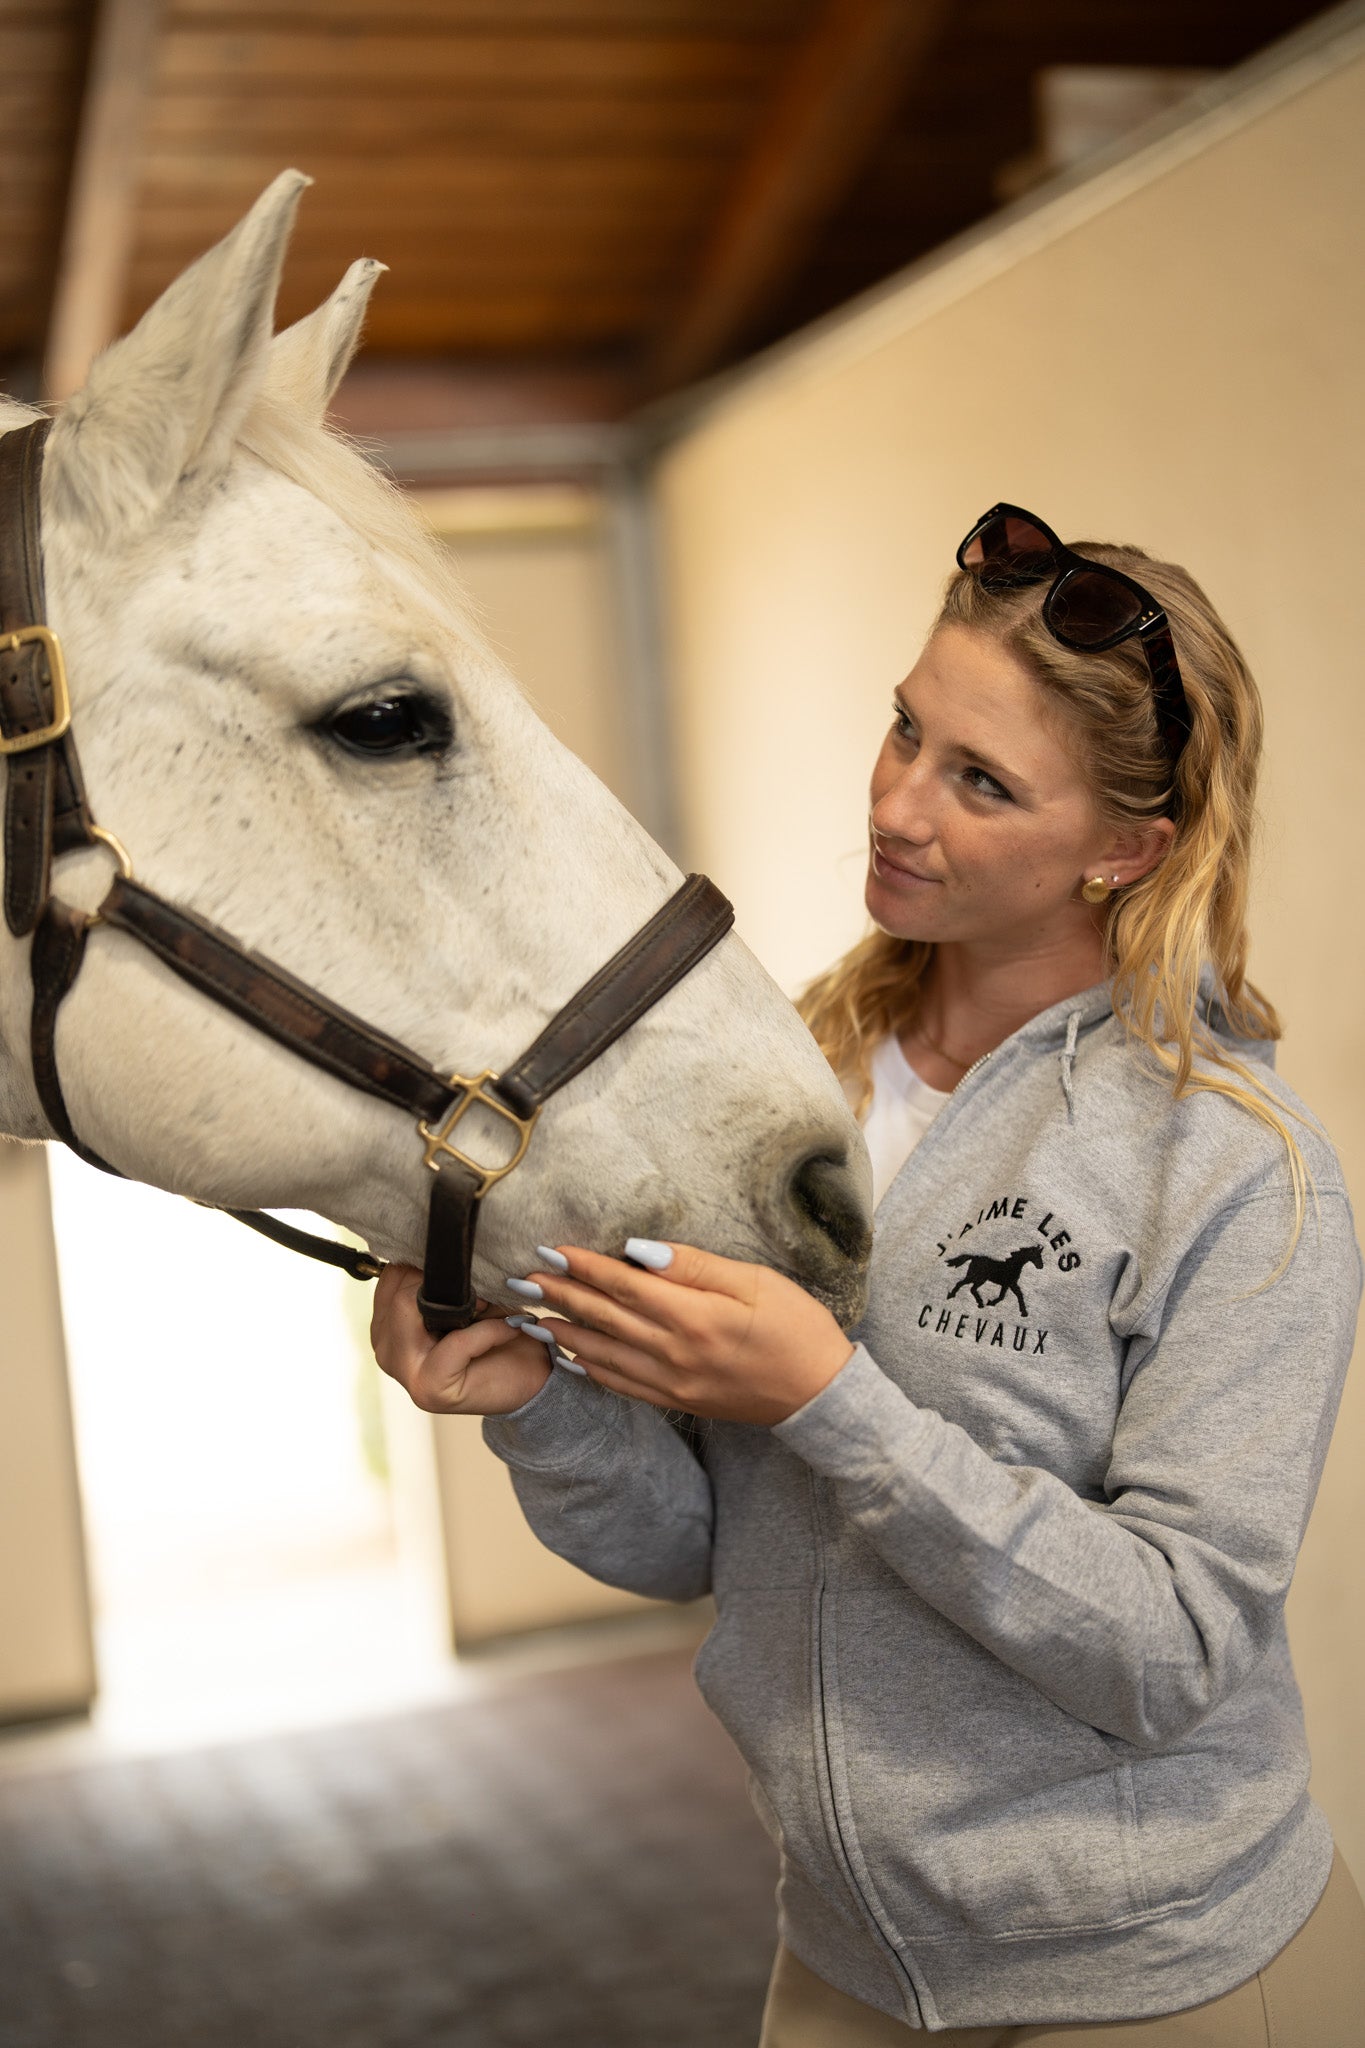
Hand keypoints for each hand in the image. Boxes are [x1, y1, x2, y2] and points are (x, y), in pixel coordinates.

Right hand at [370, 1263, 552, 1415]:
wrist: (528, 1377)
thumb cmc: (498, 1334)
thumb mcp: (466, 1297)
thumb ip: (443, 1277)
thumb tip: (447, 1247)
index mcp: (388, 1324)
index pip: (393, 1277)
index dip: (430, 1266)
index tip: (467, 1269)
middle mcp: (387, 1350)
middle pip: (401, 1295)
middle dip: (445, 1285)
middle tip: (486, 1293)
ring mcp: (404, 1371)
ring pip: (415, 1312)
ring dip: (463, 1305)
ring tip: (493, 1309)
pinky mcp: (428, 1387)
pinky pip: (456, 1343)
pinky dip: (489, 1331)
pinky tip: (511, 1328)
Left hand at [510, 1240, 854, 1424]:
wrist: (820, 1396)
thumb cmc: (797, 1329)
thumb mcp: (755, 1282)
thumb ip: (694, 1267)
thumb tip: (638, 1251)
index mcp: (695, 1318)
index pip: (624, 1285)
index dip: (583, 1267)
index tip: (549, 1250)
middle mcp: (675, 1354)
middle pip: (604, 1319)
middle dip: (558, 1297)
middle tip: (518, 1279)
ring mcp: (672, 1383)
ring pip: (602, 1355)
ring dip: (561, 1334)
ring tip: (527, 1316)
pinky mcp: (676, 1402)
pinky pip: (620, 1384)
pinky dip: (588, 1368)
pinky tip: (567, 1355)